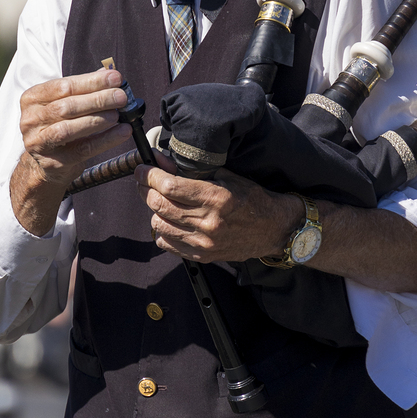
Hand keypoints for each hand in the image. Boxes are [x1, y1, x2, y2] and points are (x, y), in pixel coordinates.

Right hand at [18, 68, 132, 191]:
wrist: (47, 162)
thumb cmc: (59, 126)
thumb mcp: (66, 103)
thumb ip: (84, 88)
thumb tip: (109, 73)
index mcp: (32, 98)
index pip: (63, 86)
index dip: (91, 81)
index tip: (115, 78)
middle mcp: (31, 120)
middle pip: (66, 106)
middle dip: (97, 100)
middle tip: (121, 96)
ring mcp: (38, 143)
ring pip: (69, 129)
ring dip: (98, 120)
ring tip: (118, 114)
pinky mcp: (52, 162)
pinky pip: (82, 149)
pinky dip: (105, 140)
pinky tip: (122, 132)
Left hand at [135, 165, 301, 262]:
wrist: (274, 229)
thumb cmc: (252, 199)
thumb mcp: (227, 176)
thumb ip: (193, 170)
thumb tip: (161, 161)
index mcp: (215, 198)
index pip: (168, 186)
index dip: (149, 175)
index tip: (143, 169)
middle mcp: (207, 223)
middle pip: (159, 205)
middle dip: (146, 190)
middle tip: (145, 182)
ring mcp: (203, 243)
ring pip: (158, 225)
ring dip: (154, 210)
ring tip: (160, 201)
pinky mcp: (202, 256)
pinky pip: (167, 243)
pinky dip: (162, 230)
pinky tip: (170, 221)